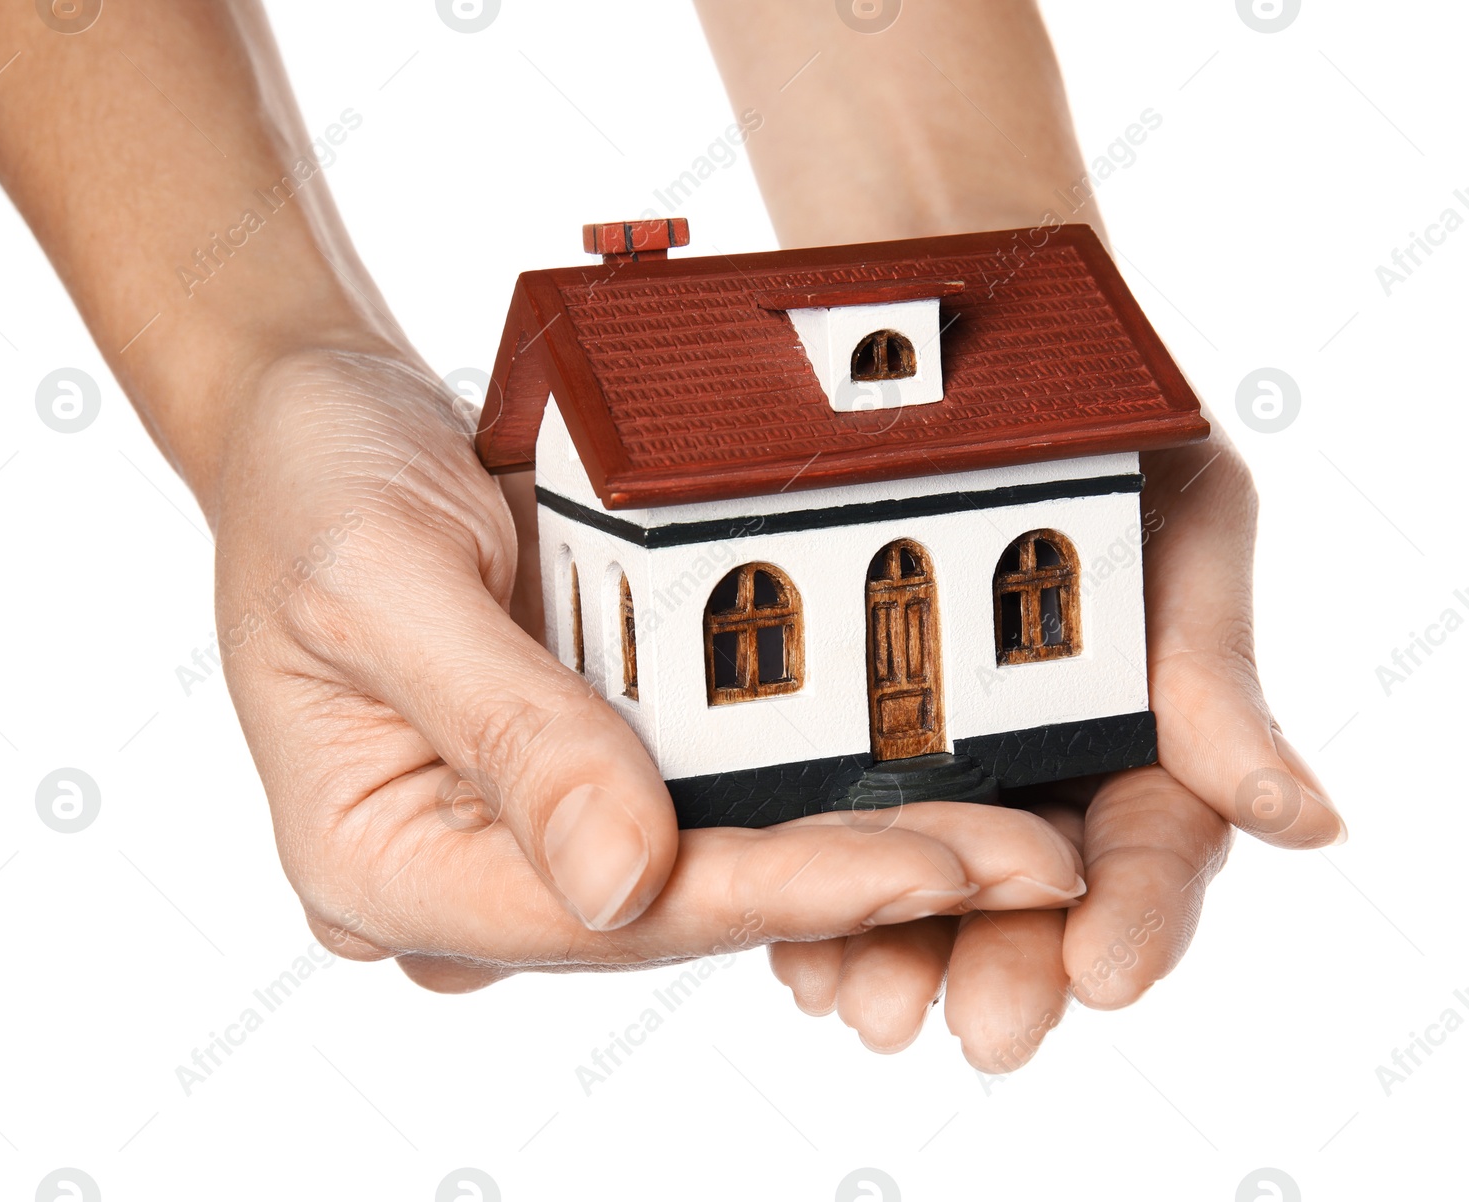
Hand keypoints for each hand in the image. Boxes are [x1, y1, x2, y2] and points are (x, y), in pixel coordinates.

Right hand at [212, 347, 1089, 989]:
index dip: (777, 891)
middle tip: (1035, 868)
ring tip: (1016, 839)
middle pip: (676, 907)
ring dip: (857, 855)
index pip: (605, 908)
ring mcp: (517, 834)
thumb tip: (628, 885)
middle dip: (854, 886)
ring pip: (705, 871)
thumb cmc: (313, 485)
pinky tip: (921, 788)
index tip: (936, 870)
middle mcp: (457, 875)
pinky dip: (805, 797)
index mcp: (381, 859)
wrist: (313, 420)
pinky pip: (698, 806)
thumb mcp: (381, 582)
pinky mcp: (569, 778)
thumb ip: (506, 730)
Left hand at [766, 432, 1345, 1063]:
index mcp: (1140, 734)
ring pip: (921, 882)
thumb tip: (1308, 826)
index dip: (1139, 918)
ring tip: (863, 1005)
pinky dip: (815, 889)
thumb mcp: (1182, 526)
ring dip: (898, 952)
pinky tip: (791, 938)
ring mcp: (935, 756)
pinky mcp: (833, 736)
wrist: (961, 349)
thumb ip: (1217, 677)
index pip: (1153, 848)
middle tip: (982, 1032)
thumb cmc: (1107, 426)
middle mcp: (1040, 763)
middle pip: (1029, 896)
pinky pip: (827, 827)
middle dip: (1009, 966)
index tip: (1108, 976)